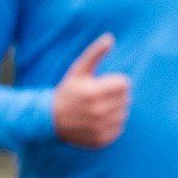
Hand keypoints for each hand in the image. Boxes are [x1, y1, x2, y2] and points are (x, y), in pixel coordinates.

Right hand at [53, 33, 130, 147]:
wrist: (51, 119)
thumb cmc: (67, 91)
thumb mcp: (78, 70)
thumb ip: (95, 53)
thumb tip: (110, 38)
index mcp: (94, 92)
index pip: (125, 84)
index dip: (115, 82)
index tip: (103, 85)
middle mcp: (97, 111)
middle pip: (126, 99)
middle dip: (116, 96)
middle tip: (101, 97)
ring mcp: (100, 127)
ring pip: (124, 114)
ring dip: (116, 110)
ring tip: (100, 108)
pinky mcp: (101, 140)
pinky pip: (119, 129)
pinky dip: (112, 124)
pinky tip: (99, 121)